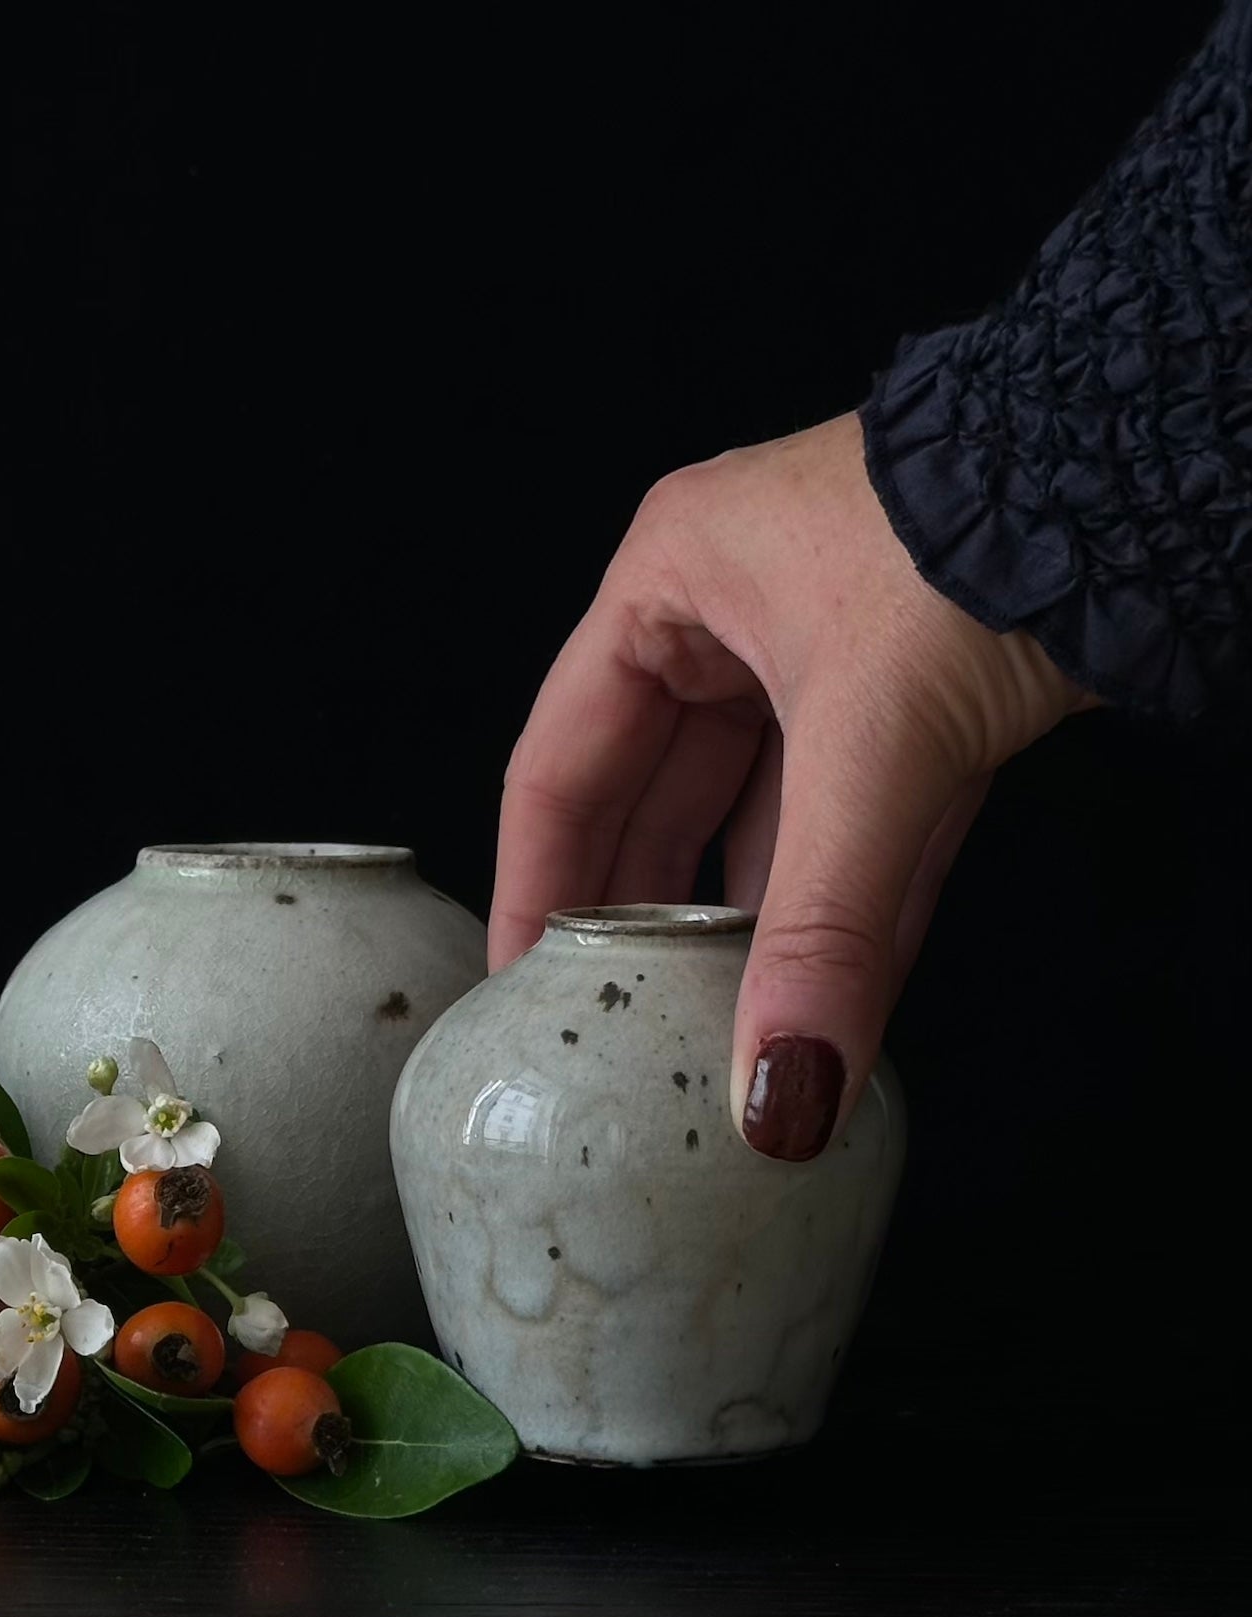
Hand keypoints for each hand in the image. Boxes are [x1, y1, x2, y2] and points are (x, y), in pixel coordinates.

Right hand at [491, 413, 1092, 1159]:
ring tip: (715, 1033)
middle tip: (610, 1029)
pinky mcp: (916, 696)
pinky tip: (834, 998)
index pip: (558, 767)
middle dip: (640, 924)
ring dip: (748, 928)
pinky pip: (858, 826)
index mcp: (666, 583)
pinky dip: (848, 908)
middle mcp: (728, 614)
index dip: (535, 887)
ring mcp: (825, 655)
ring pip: (756, 823)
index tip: (517, 989)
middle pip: (650, 805)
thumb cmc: (991, 526)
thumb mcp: (876, 740)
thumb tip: (784, 1087)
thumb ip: (824, 923)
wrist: (1161, 466)